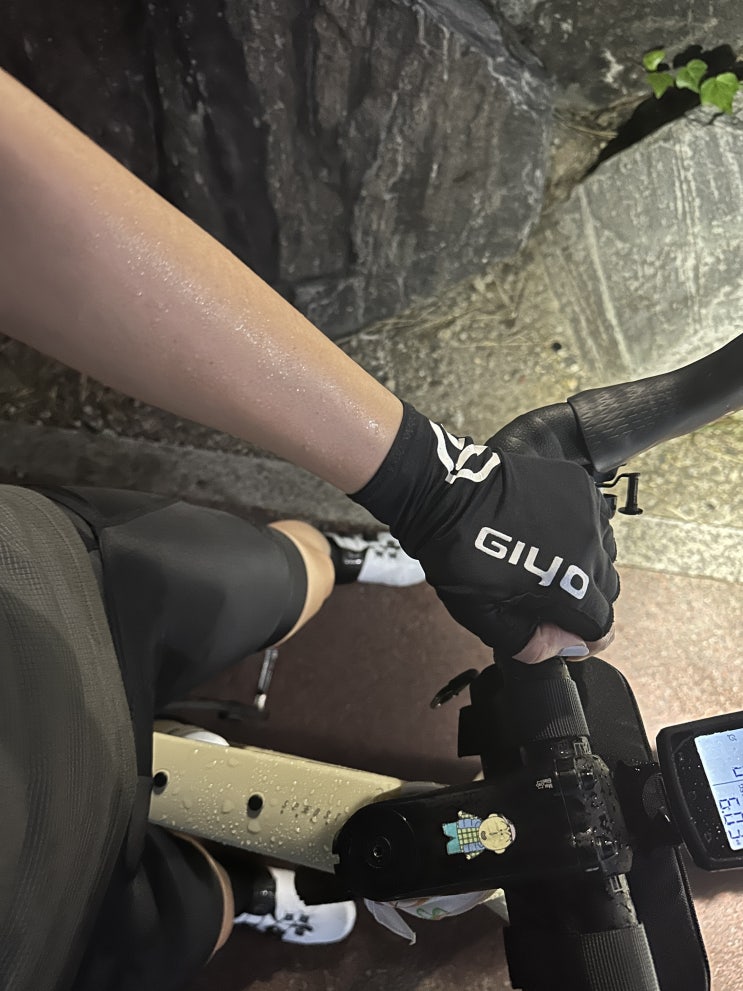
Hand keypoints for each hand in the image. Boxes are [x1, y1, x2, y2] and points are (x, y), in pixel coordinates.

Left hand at [351, 403, 618, 661]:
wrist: (443, 496)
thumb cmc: (457, 553)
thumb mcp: (484, 616)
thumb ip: (530, 642)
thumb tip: (568, 647)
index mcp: (566, 585)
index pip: (600, 625)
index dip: (584, 636)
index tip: (569, 634)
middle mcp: (586, 547)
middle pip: (607, 591)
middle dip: (583, 601)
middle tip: (548, 596)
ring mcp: (586, 513)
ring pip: (604, 554)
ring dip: (584, 563)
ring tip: (547, 560)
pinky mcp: (579, 486)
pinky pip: (596, 520)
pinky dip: (580, 530)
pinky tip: (550, 532)